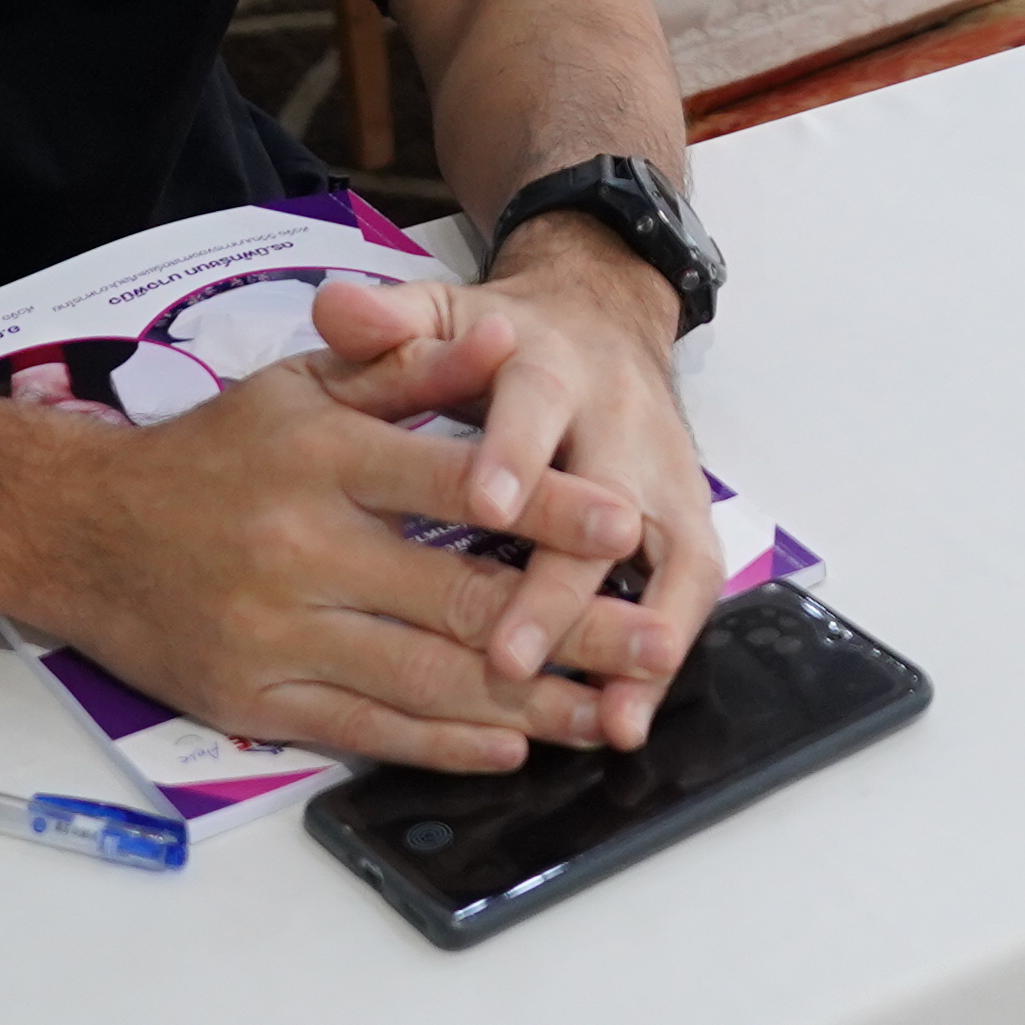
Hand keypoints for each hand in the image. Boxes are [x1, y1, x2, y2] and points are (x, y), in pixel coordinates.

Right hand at [0, 337, 667, 772]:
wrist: (80, 531)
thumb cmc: (212, 451)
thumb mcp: (304, 384)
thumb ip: (407, 364)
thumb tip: (501, 335)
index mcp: (321, 457)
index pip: (456, 486)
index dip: (548, 509)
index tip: (630, 525)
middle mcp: (299, 548)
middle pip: (456, 599)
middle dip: (568, 629)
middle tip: (653, 644)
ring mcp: (275, 633)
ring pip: (422, 681)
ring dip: (526, 705)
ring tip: (607, 713)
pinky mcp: (253, 700)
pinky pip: (366, 732)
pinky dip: (445, 744)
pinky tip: (511, 744)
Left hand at [316, 239, 718, 734]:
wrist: (600, 315)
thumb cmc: (502, 334)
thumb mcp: (443, 310)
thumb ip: (391, 320)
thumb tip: (334, 306)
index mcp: (549, 367)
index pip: (535, 407)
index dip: (515, 455)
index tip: (484, 507)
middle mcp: (619, 422)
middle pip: (608, 504)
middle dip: (565, 584)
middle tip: (511, 654)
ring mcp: (663, 474)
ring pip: (671, 557)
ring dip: (643, 637)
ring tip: (607, 718)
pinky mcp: (685, 517)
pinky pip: (689, 588)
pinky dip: (665, 651)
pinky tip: (626, 717)